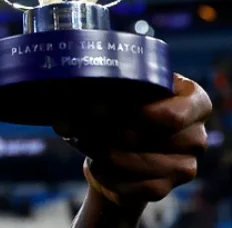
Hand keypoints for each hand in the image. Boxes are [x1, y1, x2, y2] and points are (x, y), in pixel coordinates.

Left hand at [57, 74, 211, 209]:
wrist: (115, 148)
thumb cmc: (119, 108)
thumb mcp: (118, 90)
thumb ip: (110, 89)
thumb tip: (83, 100)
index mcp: (194, 101)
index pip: (172, 115)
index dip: (136, 115)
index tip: (100, 108)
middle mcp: (197, 135)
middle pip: (150, 138)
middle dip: (110, 132)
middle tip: (81, 125)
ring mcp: (186, 165)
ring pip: (138, 162)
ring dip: (103, 153)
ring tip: (82, 140)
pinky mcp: (166, 188)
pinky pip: (133, 186)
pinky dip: (107, 175)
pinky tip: (95, 163)